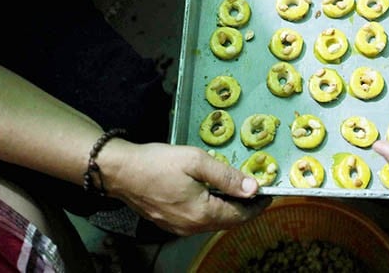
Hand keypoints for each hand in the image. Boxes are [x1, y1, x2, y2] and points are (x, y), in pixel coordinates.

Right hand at [103, 142, 269, 235]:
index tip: (269, 193)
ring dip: (229, 207)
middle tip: (256, 189)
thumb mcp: (196, 161)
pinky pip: (199, 219)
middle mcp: (192, 226)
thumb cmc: (157, 163)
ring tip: (238, 188)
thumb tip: (253, 187)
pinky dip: (212, 208)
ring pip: (214, 221)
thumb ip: (227, 176)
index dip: (258, 204)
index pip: (240, 215)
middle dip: (245, 206)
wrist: (120, 171)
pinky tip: (213, 193)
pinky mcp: (170, 222)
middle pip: (228, 220)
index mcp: (202, 213)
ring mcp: (179, 227)